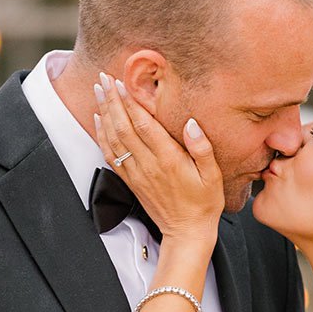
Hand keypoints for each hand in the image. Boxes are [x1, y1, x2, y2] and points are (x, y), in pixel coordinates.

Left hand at [91, 71, 223, 241]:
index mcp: (169, 160)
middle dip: (113, 100)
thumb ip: (202, 148)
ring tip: (99, 92)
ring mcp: (136, 174)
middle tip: (104, 78)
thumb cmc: (204, 203)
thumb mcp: (213, 176)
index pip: (145, 125)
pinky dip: (101, 136)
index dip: (131, 102)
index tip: (123, 82)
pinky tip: (99, 121)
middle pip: (123, 127)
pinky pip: (111, 155)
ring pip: (113, 139)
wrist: (186, 232)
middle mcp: (149, 165)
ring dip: (104, 113)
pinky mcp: (131, 181)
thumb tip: (191, 124)